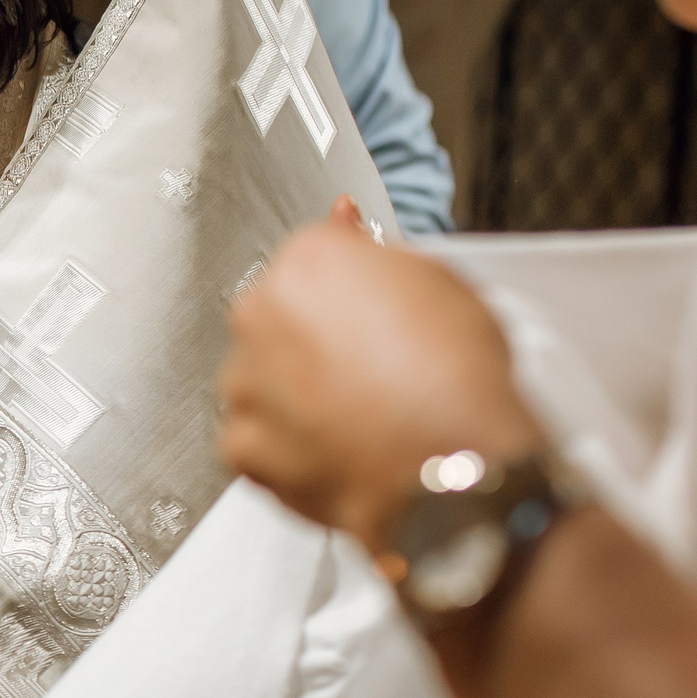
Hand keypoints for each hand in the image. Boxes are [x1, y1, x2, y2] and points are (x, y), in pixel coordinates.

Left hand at [220, 215, 543, 551]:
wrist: (451, 466)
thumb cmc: (455, 379)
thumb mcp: (439, 284)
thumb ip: (376, 257)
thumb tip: (347, 231)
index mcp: (308, 261)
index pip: (310, 263)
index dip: (345, 294)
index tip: (364, 314)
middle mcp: (260, 314)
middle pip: (277, 321)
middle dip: (312, 345)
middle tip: (368, 371)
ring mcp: (244, 383)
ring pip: (261, 382)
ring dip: (295, 398)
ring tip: (356, 418)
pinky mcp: (240, 446)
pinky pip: (256, 441)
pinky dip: (287, 450)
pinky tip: (334, 450)